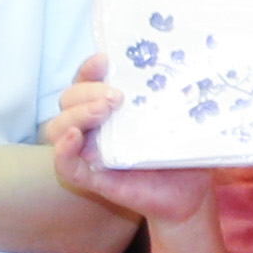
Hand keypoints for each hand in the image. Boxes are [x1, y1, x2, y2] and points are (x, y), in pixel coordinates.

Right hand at [43, 56, 210, 227]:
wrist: (192, 192)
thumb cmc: (183, 150)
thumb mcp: (183, 118)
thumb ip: (180, 96)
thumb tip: (195, 72)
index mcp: (110, 105)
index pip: (87, 80)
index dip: (90, 68)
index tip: (105, 60)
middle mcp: (94, 125)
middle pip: (69, 99)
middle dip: (87, 91)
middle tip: (116, 96)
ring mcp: (90, 151)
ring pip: (57, 128)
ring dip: (76, 115)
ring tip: (102, 111)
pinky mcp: (93, 178)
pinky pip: (66, 165)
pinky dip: (63, 150)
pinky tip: (74, 137)